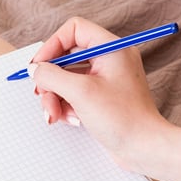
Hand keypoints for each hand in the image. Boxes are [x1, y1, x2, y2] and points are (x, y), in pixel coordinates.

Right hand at [29, 17, 170, 172]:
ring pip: (67, 79)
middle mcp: (109, 60)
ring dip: (56, 97)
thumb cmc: (122, 119)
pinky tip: (73, 121)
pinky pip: (75, 95)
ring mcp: (106, 80)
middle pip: (66, 57)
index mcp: (111, 49)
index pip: (74, 30)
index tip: (38, 67)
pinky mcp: (102, 99)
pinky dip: (67, 107)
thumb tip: (35, 69)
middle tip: (43, 97)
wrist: (145, 149)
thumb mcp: (80, 93)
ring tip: (55, 116)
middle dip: (51, 80)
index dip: (52, 46)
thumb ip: (52, 76)